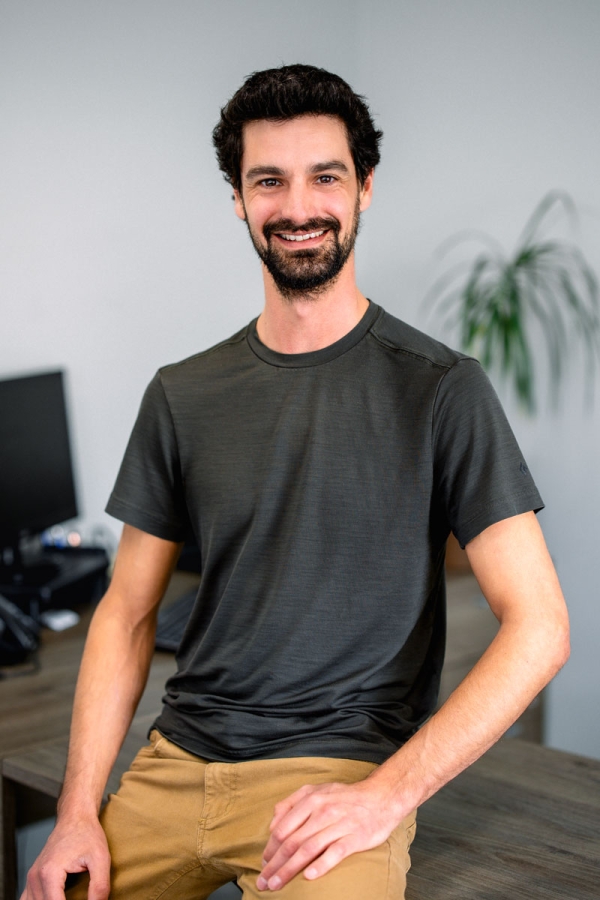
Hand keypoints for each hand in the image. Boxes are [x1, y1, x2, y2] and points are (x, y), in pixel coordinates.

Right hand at [20, 816, 109, 899]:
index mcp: (50, 873)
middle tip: (80, 899)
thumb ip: (99, 886)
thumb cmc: (87, 834)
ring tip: (68, 898)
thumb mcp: (101, 858)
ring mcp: (31, 879)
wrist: (75, 817)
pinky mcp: (32, 879)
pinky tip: (55, 899)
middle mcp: (35, 877)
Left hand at [256, 778, 401, 891]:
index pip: (283, 828)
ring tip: (277, 884)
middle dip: (274, 864)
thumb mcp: (317, 791)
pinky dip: (321, 865)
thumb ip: (293, 803)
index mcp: (311, 799)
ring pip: (308, 849)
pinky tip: (309, 877)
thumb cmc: (344, 798)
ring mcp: (339, 824)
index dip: (271, 848)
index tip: (264, 864)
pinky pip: (335, 852)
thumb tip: (273, 825)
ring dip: (289, 869)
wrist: (381, 797)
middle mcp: (323, 810)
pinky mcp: (355, 837)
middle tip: (263, 882)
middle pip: (292, 841)